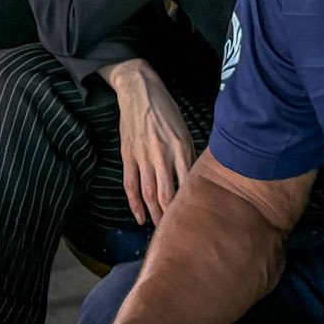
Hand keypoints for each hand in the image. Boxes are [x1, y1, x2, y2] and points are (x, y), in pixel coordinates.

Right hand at [110, 62, 196, 226]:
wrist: (138, 89)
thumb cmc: (165, 109)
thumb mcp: (184, 129)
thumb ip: (188, 155)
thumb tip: (193, 181)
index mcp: (180, 147)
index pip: (187, 185)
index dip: (189, 206)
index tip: (195, 221)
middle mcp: (161, 154)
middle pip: (167, 194)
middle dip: (172, 217)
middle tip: (178, 233)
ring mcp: (142, 155)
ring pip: (148, 193)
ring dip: (154, 215)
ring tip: (161, 230)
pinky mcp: (127, 154)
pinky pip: (130, 184)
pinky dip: (134, 204)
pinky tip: (139, 218)